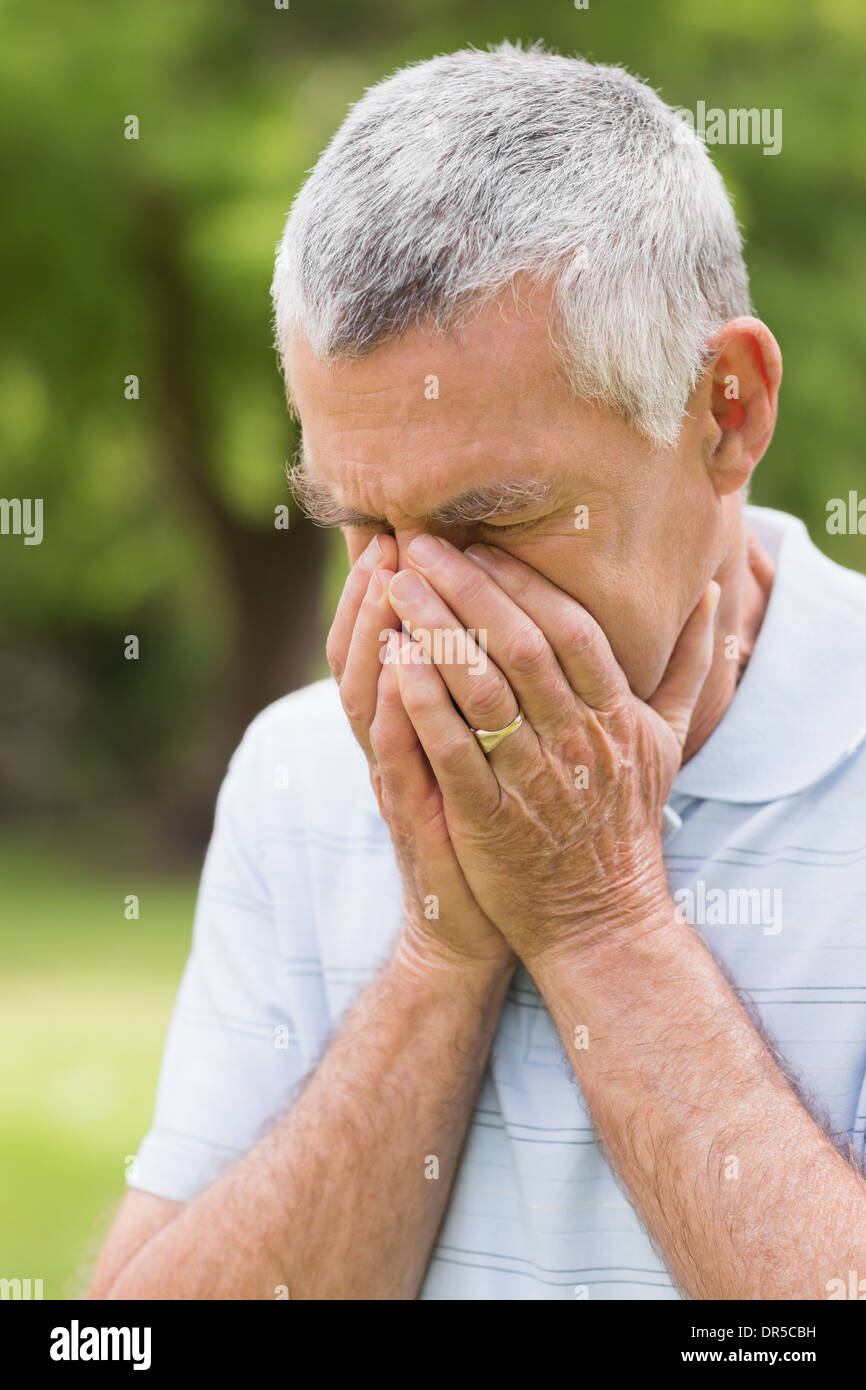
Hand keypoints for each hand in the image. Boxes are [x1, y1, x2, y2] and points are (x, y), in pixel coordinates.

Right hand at [326, 535, 512, 969]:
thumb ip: (498, 689)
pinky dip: (392, 711)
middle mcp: (402, 741)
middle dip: (375, 590)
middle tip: (387, 534)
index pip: (393, 634)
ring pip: (370, 695)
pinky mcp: (415, 815)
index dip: (391, 581)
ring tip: (383, 579)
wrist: (482, 923)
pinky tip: (397, 666)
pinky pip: (394, 756)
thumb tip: (524, 621)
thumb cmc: (498, 829)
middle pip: (368, 650)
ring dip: (373, 636)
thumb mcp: (492, 755)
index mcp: (424, 719)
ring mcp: (402, 777)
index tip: (402, 524)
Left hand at [385, 536, 718, 967]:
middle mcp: (578, 741)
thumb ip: (689, 665)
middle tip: (421, 543)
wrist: (601, 920)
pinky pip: (453, 750)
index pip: (572, 630)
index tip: (478, 544)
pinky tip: (393, 662)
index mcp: (616, 715)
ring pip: (483, 690)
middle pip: (521, 647)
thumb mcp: (669, 742)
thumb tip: (716, 596)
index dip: (523, 581)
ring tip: (397, 587)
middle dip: (468, 588)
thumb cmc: (627, 821)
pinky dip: (423, 702)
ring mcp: (534, 780)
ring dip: (437, 631)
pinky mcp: (490, 819)